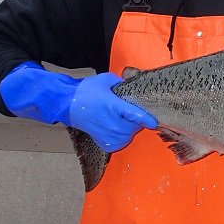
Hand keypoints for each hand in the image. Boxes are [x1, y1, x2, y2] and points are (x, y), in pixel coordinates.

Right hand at [0, 62, 157, 151]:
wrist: (68, 104)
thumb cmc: (87, 91)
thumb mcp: (106, 80)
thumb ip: (122, 83)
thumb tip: (133, 85)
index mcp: (113, 105)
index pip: (134, 115)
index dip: (146, 119)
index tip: (154, 122)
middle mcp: (111, 122)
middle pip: (134, 127)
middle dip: (136, 121)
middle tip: (130, 113)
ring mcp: (106, 134)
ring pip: (128, 136)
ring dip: (129, 130)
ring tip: (123, 120)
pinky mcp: (102, 142)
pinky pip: (119, 143)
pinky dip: (121, 138)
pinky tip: (117, 129)